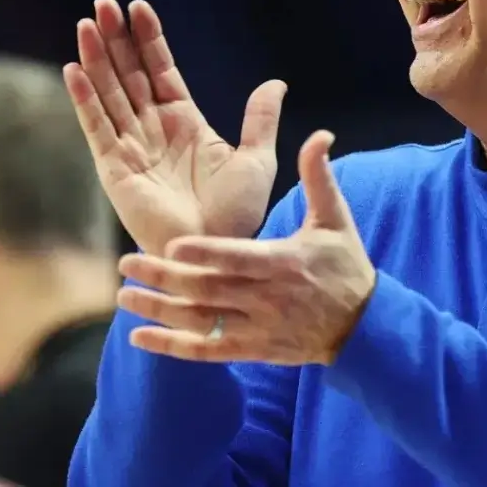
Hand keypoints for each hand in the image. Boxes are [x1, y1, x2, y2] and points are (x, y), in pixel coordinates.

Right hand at [63, 0, 286, 255]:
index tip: (138, 7)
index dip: (148, 40)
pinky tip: (75, 69)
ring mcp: (132, 147)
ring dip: (96, 59)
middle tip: (103, 2)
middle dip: (116, 39)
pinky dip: (85, 99)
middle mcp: (154, 130)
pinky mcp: (115, 169)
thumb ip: (259, 120)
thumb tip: (275, 82)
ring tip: (87, 23)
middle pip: (129, 74)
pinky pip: (97, 127)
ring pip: (109, 93)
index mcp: (185, 122)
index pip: (161, 70)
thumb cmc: (238, 216)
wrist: (217, 253)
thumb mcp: (256, 160)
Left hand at [116, 130, 376, 364]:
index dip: (205, 254)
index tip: (171, 246)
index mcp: (284, 262)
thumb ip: (318, 177)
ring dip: (160, 310)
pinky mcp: (252, 350)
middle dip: (165, 279)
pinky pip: (206, 352)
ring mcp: (258, 328)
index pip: (238, 258)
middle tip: (126, 263)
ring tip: (124, 296)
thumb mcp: (336, 219)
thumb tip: (320, 134)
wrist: (361, 326)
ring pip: (201, 322)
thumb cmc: (345, 265)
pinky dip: (172, 347)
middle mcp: (267, 298)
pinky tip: (139, 337)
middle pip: (209, 291)